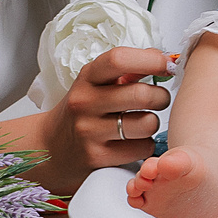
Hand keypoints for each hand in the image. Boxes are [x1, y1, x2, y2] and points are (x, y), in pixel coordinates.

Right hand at [45, 46, 174, 172]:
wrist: (50, 147)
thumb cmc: (83, 110)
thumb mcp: (97, 83)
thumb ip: (129, 69)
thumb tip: (165, 59)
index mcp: (87, 77)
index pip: (119, 60)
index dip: (151, 60)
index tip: (167, 65)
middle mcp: (85, 102)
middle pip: (141, 95)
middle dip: (161, 97)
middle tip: (159, 100)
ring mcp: (89, 132)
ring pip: (147, 124)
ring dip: (154, 123)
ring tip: (144, 122)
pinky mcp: (97, 158)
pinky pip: (142, 148)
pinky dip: (145, 145)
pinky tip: (133, 142)